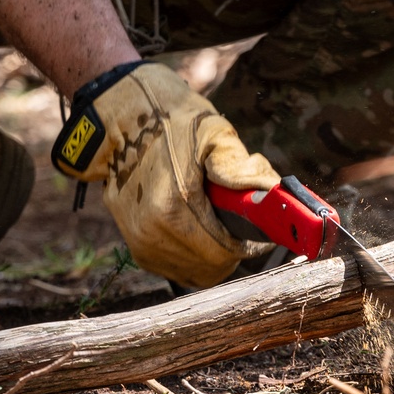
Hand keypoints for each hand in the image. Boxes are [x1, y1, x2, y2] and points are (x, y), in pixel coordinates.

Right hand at [53, 62, 279, 287]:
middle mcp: (152, 232)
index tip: (258, 230)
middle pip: (212, 267)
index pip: (225, 251)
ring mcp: (141, 242)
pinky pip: (176, 267)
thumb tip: (273, 195)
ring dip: (213, 254)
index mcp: (174, 206)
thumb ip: (242, 168)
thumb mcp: (213, 132)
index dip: (248, 244)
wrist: (120, 121)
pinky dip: (193, 254)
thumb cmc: (171, 121)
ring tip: (217, 222)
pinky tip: (198, 227)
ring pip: (194, 272)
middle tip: (240, 225)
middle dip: (232, 249)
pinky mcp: (135, 246)